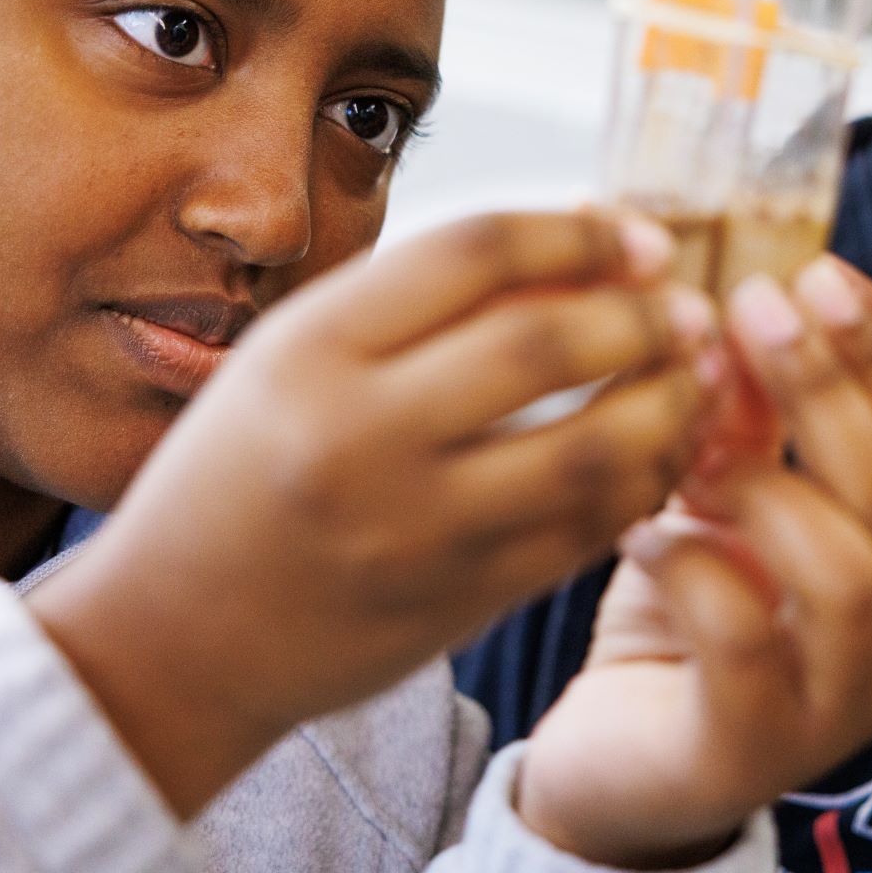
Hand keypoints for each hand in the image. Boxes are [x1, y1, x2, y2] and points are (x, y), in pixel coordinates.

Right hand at [29, 211, 714, 817]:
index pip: (475, 251)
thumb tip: (585, 237)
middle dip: (640, 314)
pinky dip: (644, 485)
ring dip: (668, 403)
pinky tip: (664, 455)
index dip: (578, 231)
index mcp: (311, 348)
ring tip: (697, 377)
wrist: (173, 641)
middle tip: (688, 307)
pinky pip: (585, 533)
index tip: (638, 236)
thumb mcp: (297, 357)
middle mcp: (358, 434)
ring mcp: (412, 529)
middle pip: (544, 344)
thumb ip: (421, 303)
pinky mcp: (457, 604)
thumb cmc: (244, 471)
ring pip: (590, 449)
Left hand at [513, 259, 871, 869]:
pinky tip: (642, 533)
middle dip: (826, 387)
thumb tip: (755, 305)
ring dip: (765, 485)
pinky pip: (747, 642)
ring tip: (688, 450)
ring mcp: (838, 702)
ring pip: (851, 576)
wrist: (619, 769)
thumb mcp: (723, 496)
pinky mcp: (755, 748)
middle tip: (751, 309)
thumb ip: (753, 419)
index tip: (814, 272)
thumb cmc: (686, 615)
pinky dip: (693, 567)